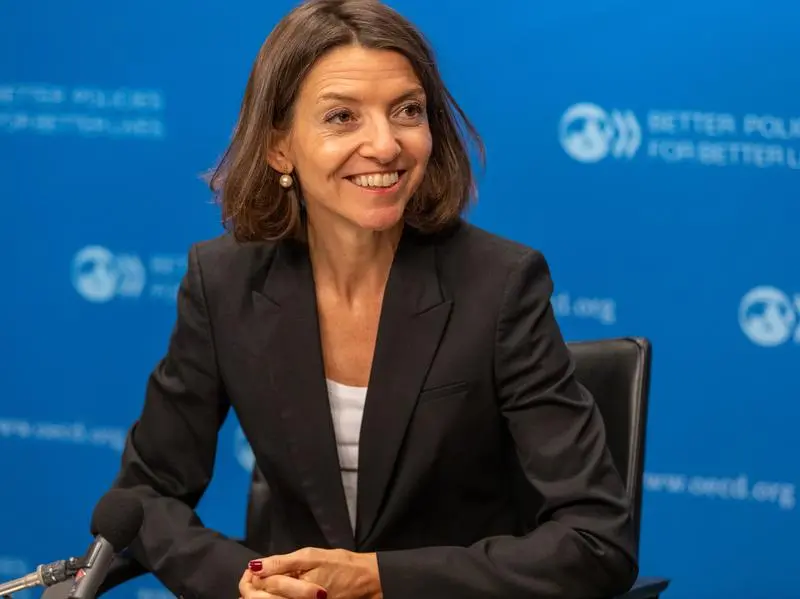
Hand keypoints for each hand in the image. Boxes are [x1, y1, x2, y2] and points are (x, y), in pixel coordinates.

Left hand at [249, 548, 381, 598]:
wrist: (364, 581)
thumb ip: (281, 563)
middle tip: (256, 575)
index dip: (250, 577)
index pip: (256, 589)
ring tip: (266, 583)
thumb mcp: (310, 556)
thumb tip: (255, 566)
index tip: (253, 567)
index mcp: (293, 592)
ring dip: (262, 595)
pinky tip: (277, 592)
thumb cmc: (339, 564)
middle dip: (252, 589)